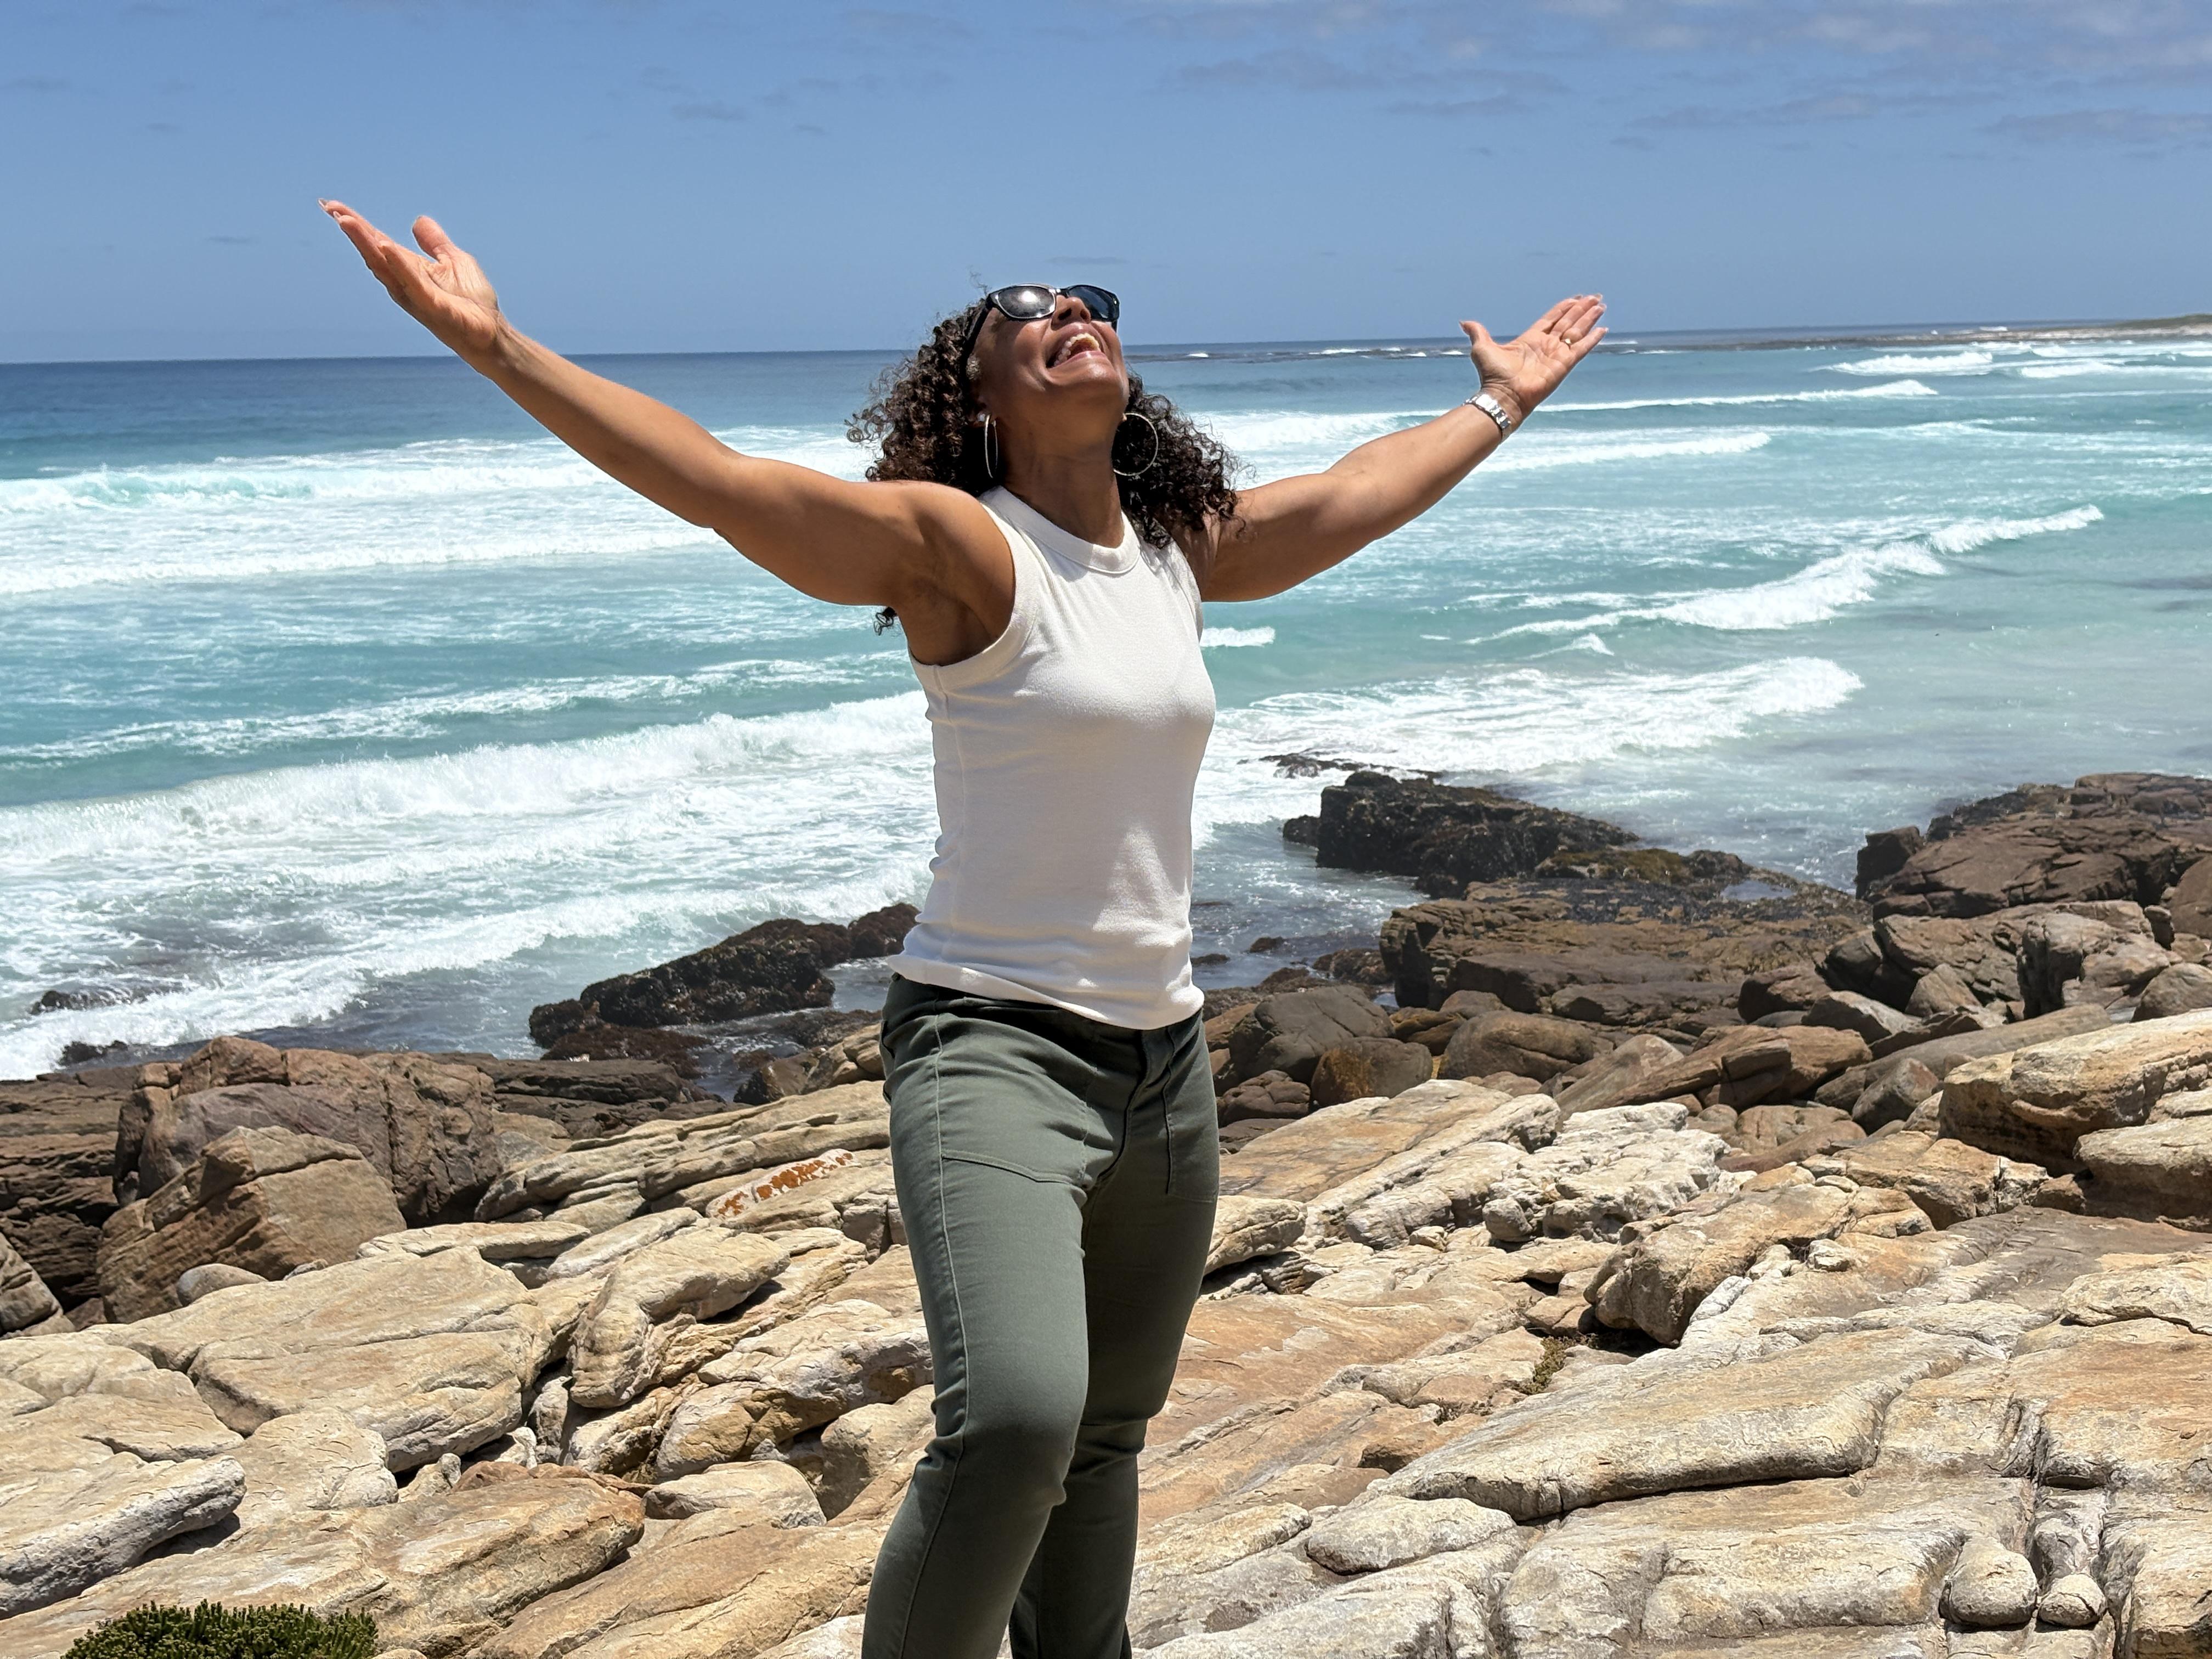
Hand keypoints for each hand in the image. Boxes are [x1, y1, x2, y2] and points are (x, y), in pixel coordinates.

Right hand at [320, 199, 505, 363]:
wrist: (493, 333)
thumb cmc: (473, 301)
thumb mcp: (454, 261)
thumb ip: (435, 243)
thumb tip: (418, 220)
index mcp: (409, 270)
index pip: (378, 244)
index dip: (358, 225)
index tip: (332, 206)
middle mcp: (406, 284)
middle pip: (374, 254)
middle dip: (354, 232)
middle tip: (331, 209)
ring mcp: (417, 297)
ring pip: (385, 267)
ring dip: (366, 243)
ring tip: (347, 221)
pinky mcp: (435, 308)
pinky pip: (414, 285)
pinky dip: (400, 266)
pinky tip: (387, 247)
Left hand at [1460, 294, 1606, 424]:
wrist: (1503, 395)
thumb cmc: (1492, 375)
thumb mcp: (1482, 348)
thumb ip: (1478, 333)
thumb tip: (1464, 322)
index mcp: (1531, 339)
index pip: (1552, 318)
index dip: (1564, 307)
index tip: (1576, 297)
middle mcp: (1546, 345)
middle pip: (1568, 321)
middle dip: (1581, 308)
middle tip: (1595, 297)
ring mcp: (1556, 355)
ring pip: (1577, 331)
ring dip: (1589, 318)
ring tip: (1601, 305)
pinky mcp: (1564, 364)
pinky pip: (1581, 348)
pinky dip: (1592, 339)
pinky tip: (1603, 329)